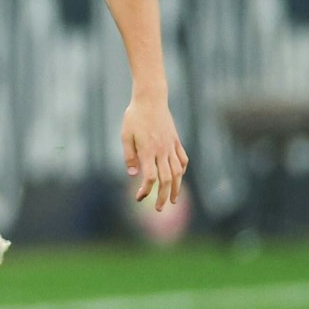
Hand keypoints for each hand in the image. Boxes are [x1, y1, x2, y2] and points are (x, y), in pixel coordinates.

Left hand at [122, 93, 188, 210]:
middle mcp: (162, 151)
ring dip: (175, 188)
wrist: (151, 99)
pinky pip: (183, 159)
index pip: (150, 177)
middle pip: (166, 179)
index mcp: (148, 151)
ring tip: (172, 200)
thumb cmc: (134, 116)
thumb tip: (132, 174)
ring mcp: (171, 146)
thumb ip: (129, 155)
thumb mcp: (125, 135)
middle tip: (158, 209)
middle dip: (162, 196)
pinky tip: (179, 177)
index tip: (139, 197)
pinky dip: (182, 170)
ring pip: (177, 172)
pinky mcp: (176, 141)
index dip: (146, 190)